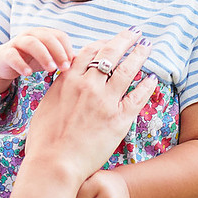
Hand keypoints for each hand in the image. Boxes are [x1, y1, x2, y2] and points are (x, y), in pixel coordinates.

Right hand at [0, 28, 73, 79]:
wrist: (3, 63)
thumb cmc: (30, 59)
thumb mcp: (48, 58)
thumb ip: (62, 58)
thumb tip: (81, 61)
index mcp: (43, 34)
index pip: (59, 36)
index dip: (67, 48)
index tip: (72, 63)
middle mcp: (31, 35)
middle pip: (47, 37)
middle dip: (58, 52)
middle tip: (65, 67)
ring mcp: (17, 42)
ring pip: (31, 43)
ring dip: (43, 55)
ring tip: (51, 69)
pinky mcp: (5, 53)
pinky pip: (13, 56)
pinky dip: (21, 64)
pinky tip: (28, 73)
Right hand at [24, 29, 155, 184]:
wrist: (54, 164)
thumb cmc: (44, 140)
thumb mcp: (46, 105)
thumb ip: (59, 89)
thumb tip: (64, 79)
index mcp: (68, 80)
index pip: (89, 53)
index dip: (102, 44)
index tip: (110, 41)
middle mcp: (88, 86)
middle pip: (110, 54)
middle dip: (124, 40)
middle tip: (135, 32)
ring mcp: (105, 101)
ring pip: (127, 70)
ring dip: (139, 55)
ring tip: (147, 46)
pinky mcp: (119, 119)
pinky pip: (137, 97)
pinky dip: (146, 86)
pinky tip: (152, 79)